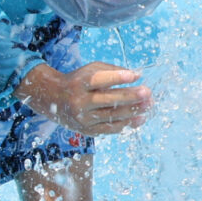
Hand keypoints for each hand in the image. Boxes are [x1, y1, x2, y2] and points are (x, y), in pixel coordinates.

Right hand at [18, 61, 151, 135]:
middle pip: (107, 100)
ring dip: (132, 111)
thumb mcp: (90, 70)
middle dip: (130, 96)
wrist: (53, 99)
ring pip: (111, 116)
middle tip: (147, 93)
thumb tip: (137, 76)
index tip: (135, 75)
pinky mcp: (87, 130)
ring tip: (148, 105)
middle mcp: (78, 102)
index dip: (117, 77)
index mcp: (78, 83)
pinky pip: (110, 129)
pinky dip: (126, 124)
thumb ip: (112, 71)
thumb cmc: (78, 81)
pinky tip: (139, 118)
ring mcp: (82, 118)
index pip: (98, 80)